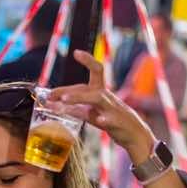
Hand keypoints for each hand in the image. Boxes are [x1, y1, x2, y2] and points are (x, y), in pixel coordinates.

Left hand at [50, 50, 156, 165]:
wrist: (135, 135)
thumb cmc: (112, 121)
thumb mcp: (92, 113)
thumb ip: (75, 108)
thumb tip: (53, 104)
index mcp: (101, 92)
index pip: (95, 71)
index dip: (87, 60)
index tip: (76, 52)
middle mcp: (106, 97)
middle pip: (87, 87)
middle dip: (68, 90)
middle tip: (50, 95)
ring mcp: (112, 109)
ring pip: (96, 98)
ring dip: (79, 98)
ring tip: (65, 100)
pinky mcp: (117, 123)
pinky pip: (110, 120)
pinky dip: (104, 119)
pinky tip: (99, 120)